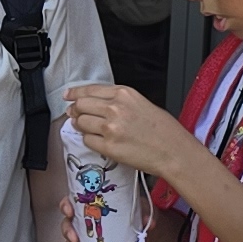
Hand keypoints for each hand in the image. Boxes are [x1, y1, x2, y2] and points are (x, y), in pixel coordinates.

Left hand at [59, 82, 199, 180]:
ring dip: (79, 124)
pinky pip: (87, 140)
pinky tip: (96, 140)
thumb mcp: (142, 103)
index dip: (75, 93)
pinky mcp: (108, 146)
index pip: (90, 90)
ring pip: (80, 122)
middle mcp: (115, 108)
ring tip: (84, 127)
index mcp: (124, 94)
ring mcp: (110, 127)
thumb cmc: (164, 131)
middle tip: (74, 114)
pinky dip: (88, 140)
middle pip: (81, 105)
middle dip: (75, 109)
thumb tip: (97, 103)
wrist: (173, 152)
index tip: (68, 95)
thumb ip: (119, 101)